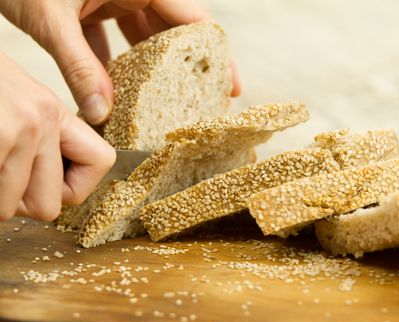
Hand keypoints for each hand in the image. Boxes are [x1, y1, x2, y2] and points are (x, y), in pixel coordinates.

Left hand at [0, 0, 240, 125]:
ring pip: (145, 38)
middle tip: (202, 102)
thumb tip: (101, 113)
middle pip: (175, 31)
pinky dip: (114, 65)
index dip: (215, 54)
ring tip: (162, 104)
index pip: (193, 19)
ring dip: (151, 71)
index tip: (228, 86)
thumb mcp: (50, 19)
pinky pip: (114, 39)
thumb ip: (78, 66)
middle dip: (187, 67)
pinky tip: (116, 94)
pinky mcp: (93, 6)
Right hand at [0, 53, 115, 220]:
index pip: (101, 162)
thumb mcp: (18, 103)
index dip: (73, 187)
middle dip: (18, 203)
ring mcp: (15, 130)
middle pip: (49, 206)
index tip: (49, 184)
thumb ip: (41, 142)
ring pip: (8, 209)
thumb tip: (50, 196)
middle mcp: (42, 121)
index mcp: (55, 112)